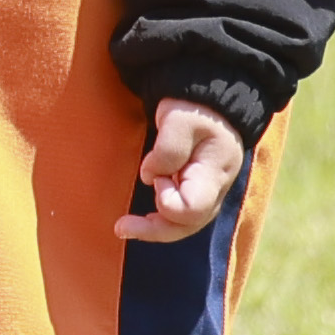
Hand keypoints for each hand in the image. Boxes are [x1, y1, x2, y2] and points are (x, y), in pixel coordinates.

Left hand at [115, 98, 245, 242]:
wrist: (210, 104)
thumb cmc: (194, 109)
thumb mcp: (180, 119)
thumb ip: (168, 149)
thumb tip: (150, 177)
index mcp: (214, 174)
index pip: (193, 208)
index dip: (169, 200)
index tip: (157, 177)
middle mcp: (214, 191)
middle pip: (188, 225)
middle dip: (154, 229)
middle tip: (120, 227)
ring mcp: (207, 194)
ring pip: (184, 225)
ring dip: (154, 229)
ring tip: (122, 228)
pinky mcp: (196, 192)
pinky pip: (181, 216)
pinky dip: (160, 221)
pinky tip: (139, 222)